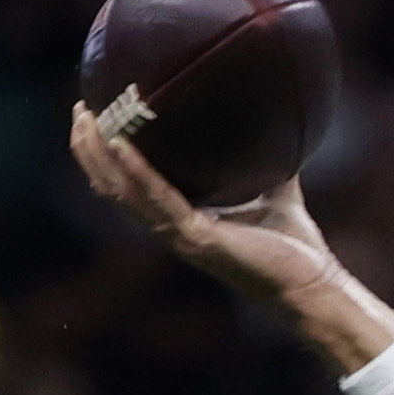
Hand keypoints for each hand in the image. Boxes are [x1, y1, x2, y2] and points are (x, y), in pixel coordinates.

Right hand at [66, 100, 349, 316]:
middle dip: (89, 149)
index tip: (94, 116)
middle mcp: (172, 228)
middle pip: (112, 187)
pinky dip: (138, 171)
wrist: (314, 285)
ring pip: (123, 194)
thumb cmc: (295, 246)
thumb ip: (266, 159)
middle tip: (80, 109)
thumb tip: (276, 116)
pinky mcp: (197, 240)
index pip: (128, 186)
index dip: (105, 155)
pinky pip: (159, 200)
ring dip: (100, 156)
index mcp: (181, 218)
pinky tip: (122, 144)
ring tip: (87, 119)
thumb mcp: (276, 190)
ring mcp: (180, 236)